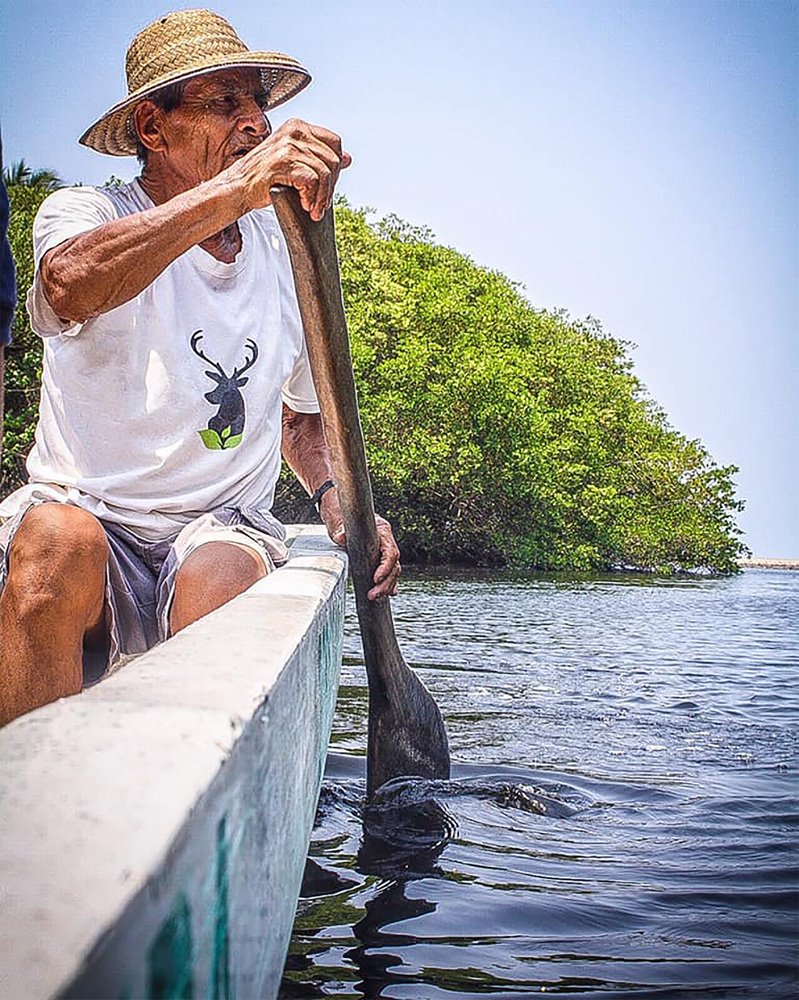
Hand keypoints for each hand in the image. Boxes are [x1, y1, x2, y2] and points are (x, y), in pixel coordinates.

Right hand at [230, 118, 351, 220]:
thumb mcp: (294, 161)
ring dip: (322, 197)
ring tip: (313, 208)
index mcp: (298, 127)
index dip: (336, 167)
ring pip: (325, 173)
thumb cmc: (263, 178)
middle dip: (331, 186)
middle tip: (321, 202)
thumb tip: (348, 158)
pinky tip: (304, 205)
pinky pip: (313, 181)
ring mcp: (288, 145)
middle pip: (333, 159)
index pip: (335, 143)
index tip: (328, 186)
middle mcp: (294, 131)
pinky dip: (312, 198)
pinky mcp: (283, 162)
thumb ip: (318, 157)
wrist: (237, 188)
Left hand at [326, 508, 401, 600]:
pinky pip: (388, 572)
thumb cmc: (342, 516)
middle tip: (372, 595)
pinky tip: (388, 593)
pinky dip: (388, 583)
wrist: (341, 513)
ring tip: (374, 597)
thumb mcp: (338, 522)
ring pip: (393, 571)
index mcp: (382, 530)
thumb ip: (340, 530)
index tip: (376, 579)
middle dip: (386, 583)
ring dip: (386, 586)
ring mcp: (384, 549)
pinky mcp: (378, 557)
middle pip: (394, 565)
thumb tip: (340, 538)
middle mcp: (386, 541)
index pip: (390, 552)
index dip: (385, 567)